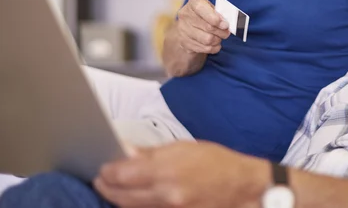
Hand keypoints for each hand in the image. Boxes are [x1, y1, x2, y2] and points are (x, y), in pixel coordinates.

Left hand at [94, 141, 268, 207]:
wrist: (243, 189)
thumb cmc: (218, 162)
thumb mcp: (186, 147)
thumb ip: (153, 153)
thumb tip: (126, 152)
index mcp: (168, 170)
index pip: (122, 174)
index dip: (108, 172)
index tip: (103, 168)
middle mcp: (165, 194)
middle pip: (121, 196)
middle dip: (107, 187)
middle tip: (102, 180)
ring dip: (119, 199)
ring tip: (114, 189)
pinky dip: (136, 206)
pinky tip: (134, 199)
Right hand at [176, 0, 230, 54]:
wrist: (189, 28)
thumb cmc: (205, 16)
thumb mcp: (212, 9)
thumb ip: (219, 14)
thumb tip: (225, 24)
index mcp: (193, 3)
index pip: (202, 9)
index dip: (215, 18)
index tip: (225, 25)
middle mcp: (185, 15)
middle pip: (208, 27)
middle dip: (221, 32)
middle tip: (226, 33)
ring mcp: (183, 29)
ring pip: (207, 39)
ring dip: (217, 40)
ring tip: (219, 38)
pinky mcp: (184, 43)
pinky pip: (204, 48)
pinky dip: (213, 48)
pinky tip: (214, 44)